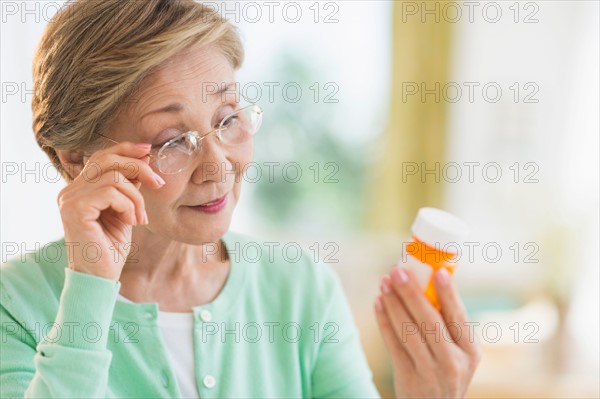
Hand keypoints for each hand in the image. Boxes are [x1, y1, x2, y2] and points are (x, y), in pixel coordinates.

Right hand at [57, 142, 164, 280]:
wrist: (100, 278)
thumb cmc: (111, 248)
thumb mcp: (125, 211)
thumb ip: (128, 187)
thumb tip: (142, 161)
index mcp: (79, 189)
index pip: (101, 157)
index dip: (125, 149)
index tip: (148, 151)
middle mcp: (70, 191)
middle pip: (107, 160)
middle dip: (138, 167)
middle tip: (158, 184)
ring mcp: (69, 199)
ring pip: (114, 177)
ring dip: (137, 197)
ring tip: (140, 217)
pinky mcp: (75, 209)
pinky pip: (111, 192)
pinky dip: (129, 205)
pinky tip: (132, 221)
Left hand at [374, 267, 480, 397]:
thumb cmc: (446, 371)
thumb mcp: (459, 354)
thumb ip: (448, 326)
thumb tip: (429, 281)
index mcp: (470, 351)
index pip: (458, 316)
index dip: (448, 293)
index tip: (438, 271)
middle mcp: (453, 362)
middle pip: (429, 321)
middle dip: (411, 293)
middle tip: (397, 270)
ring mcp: (429, 371)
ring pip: (408, 330)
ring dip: (393, 302)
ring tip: (384, 282)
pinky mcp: (407, 376)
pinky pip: (393, 343)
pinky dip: (384, 321)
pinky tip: (378, 303)